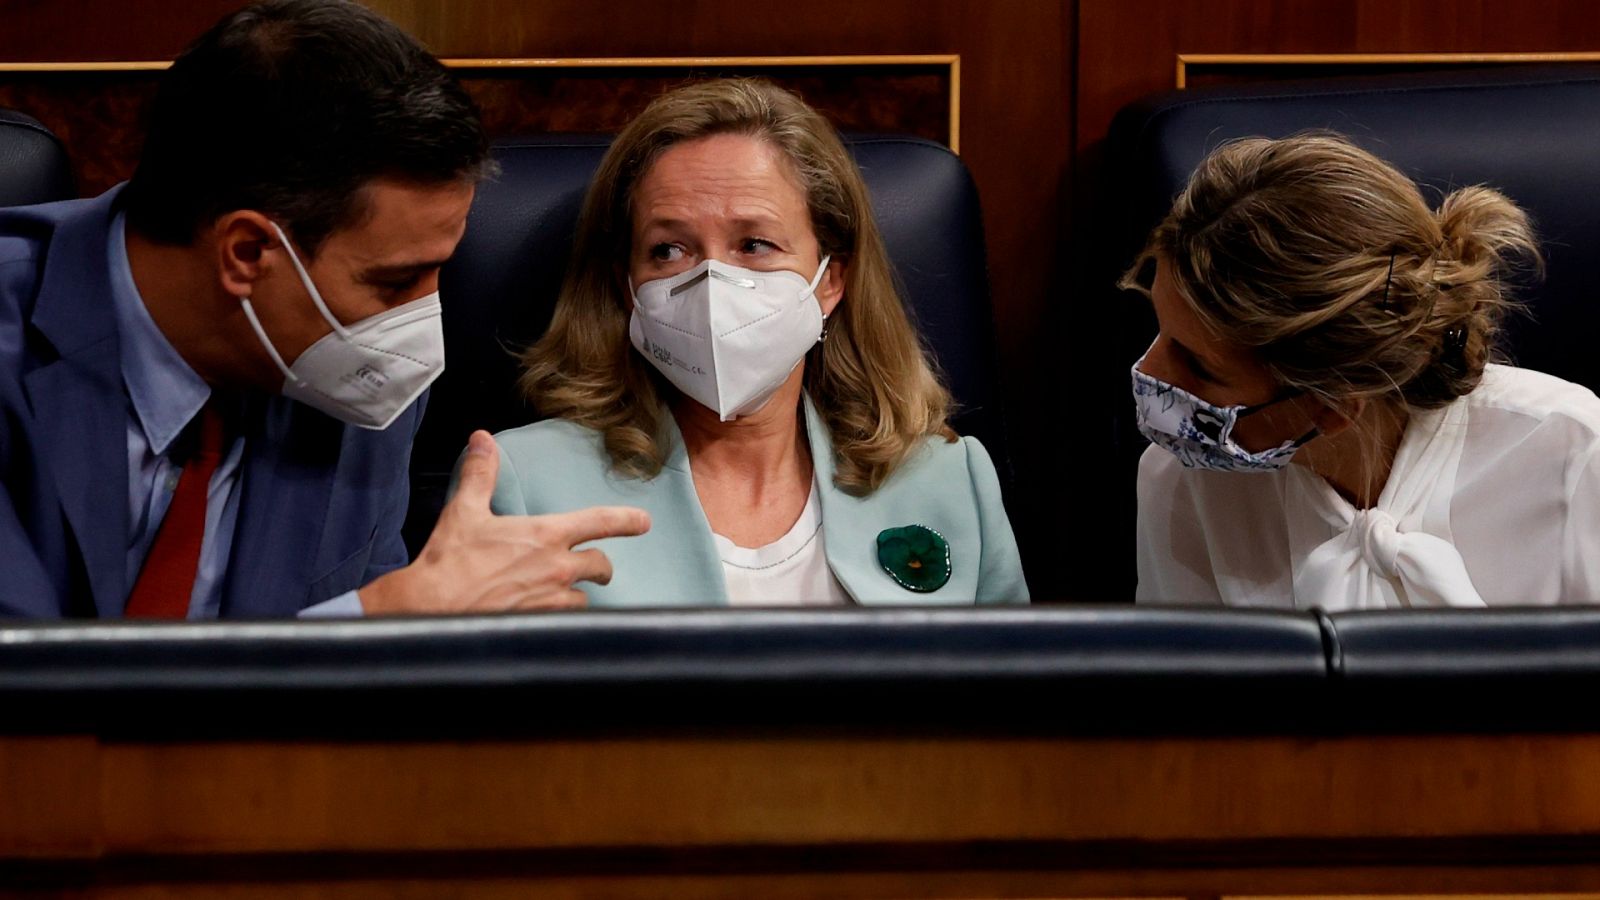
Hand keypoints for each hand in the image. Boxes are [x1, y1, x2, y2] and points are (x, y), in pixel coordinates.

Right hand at [359, 430, 649, 613]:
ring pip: (584, 597)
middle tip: (594, 569)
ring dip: (575, 594)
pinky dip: (560, 618)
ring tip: (557, 594)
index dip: (627, 520)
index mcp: (545, 535)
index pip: (600, 522)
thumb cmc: (449, 561)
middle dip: (600, 566)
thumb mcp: (465, 511)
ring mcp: (552, 600)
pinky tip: (545, 617)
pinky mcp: (542, 625)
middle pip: (600, 565)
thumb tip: (482, 440)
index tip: (644, 522)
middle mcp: (557, 568)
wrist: (431, 607)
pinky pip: (567, 622)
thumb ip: (480, 474)